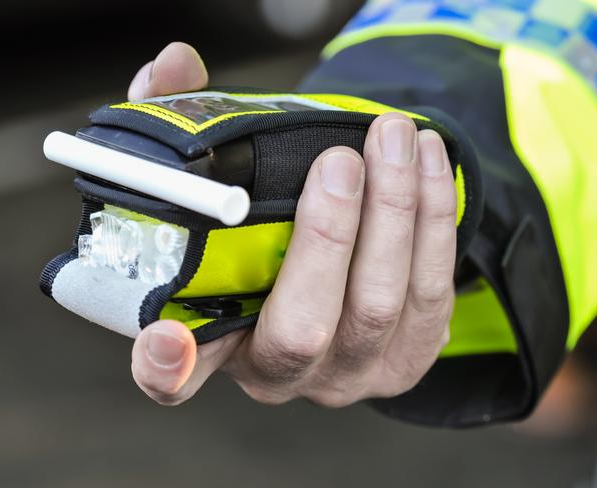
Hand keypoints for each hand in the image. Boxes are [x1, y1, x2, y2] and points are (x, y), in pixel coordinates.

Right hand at [129, 42, 455, 406]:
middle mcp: (278, 372)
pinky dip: (433, 221)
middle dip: (328, 237)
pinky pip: (431, 294)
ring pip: (380, 305)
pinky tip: (427, 163)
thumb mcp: (214, 179)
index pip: (172, 377)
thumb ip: (182, 123)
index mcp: (213, 341)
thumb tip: (174, 63)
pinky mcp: (406, 358)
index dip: (164, 366)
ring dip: (394, 212)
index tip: (168, 337)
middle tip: (339, 161)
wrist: (329, 258)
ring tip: (394, 137)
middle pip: (303, 329)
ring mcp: (347, 373)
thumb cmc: (261, 223)